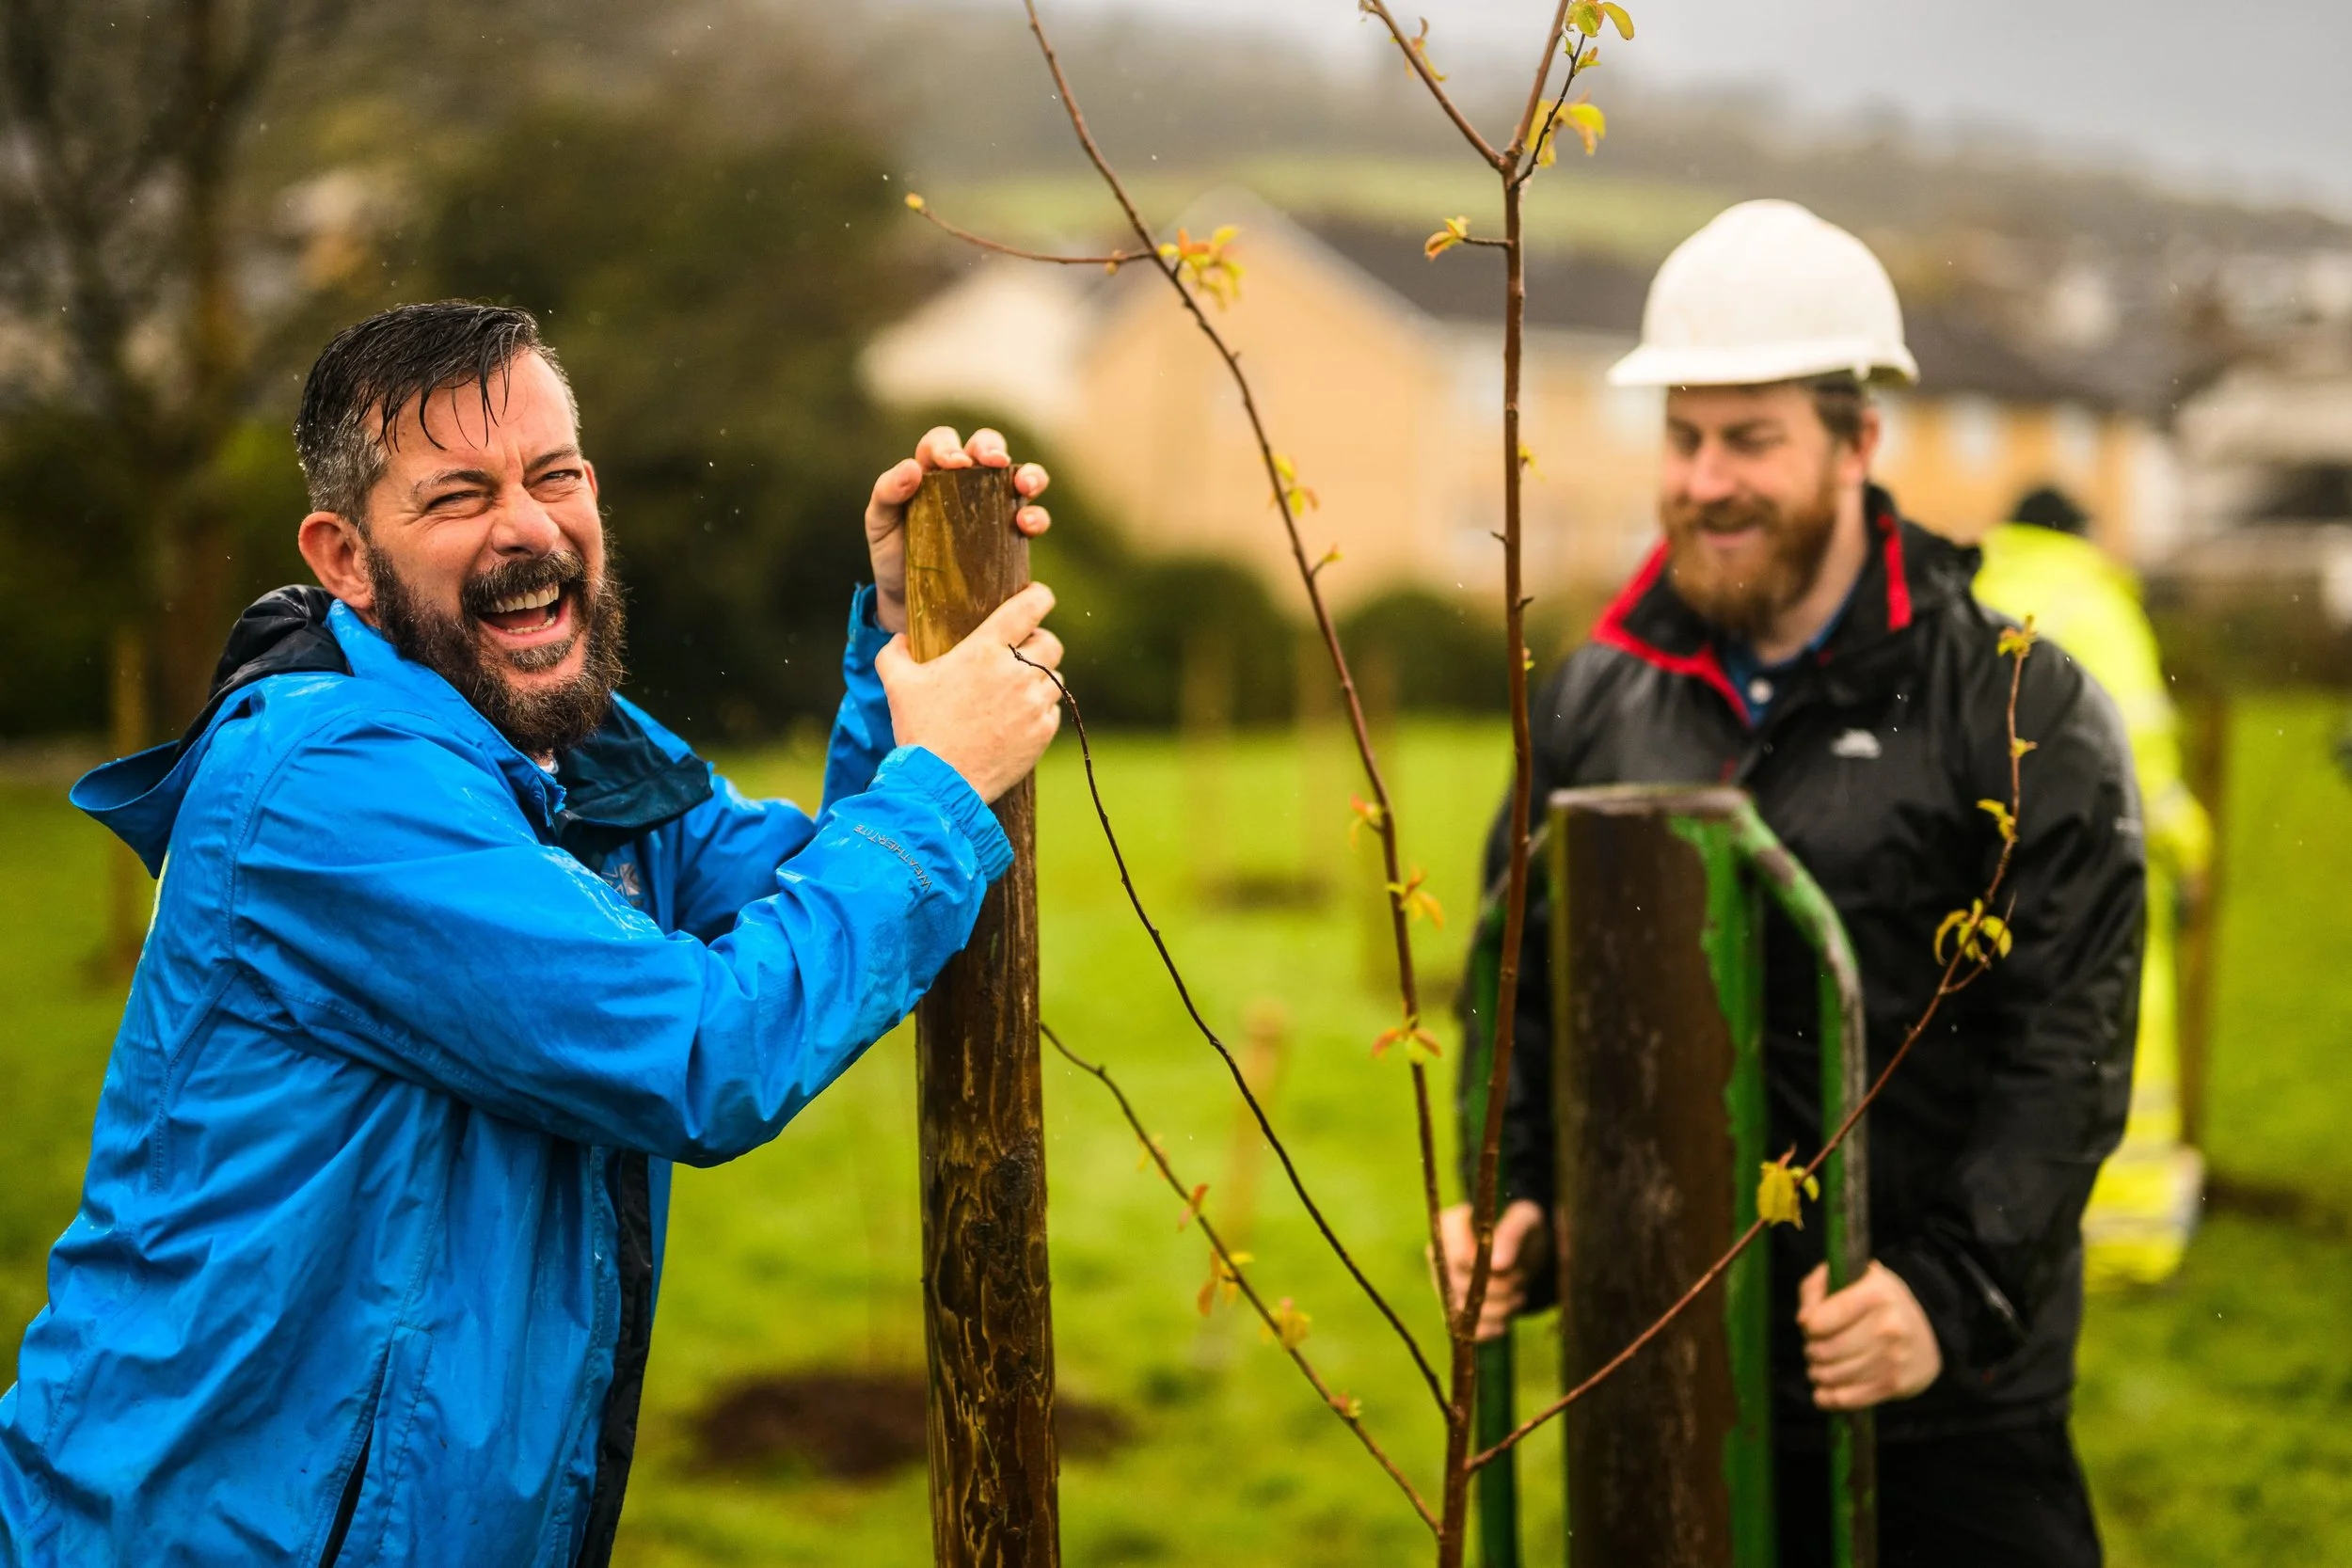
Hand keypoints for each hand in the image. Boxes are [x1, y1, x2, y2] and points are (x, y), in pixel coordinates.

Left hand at [865, 426, 1050, 635]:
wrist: (910, 603)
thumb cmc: (894, 555)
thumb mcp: (879, 524)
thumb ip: (886, 493)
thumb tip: (911, 468)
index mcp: (932, 471)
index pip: (943, 442)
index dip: (950, 446)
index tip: (955, 463)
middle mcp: (966, 481)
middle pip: (986, 446)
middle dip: (993, 448)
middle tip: (995, 462)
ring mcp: (993, 507)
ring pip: (1020, 475)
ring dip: (1030, 474)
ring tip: (1025, 487)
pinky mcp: (1011, 536)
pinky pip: (1034, 518)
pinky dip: (1037, 517)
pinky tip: (1026, 526)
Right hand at [876, 582, 1063, 804]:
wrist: (940, 783)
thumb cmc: (919, 729)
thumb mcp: (896, 684)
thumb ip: (895, 653)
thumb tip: (901, 639)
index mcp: (985, 649)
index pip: (1030, 606)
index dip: (1040, 596)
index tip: (1040, 597)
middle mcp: (1017, 672)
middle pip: (1051, 642)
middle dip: (1038, 645)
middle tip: (1020, 655)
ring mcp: (1034, 703)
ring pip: (1055, 678)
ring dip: (1040, 680)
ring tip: (1015, 692)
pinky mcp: (1043, 732)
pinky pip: (1053, 710)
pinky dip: (1040, 712)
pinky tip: (1017, 720)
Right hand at [1435, 1199, 1549, 1341]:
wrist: (1523, 1250)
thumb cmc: (1522, 1228)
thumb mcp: (1524, 1222)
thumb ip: (1511, 1236)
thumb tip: (1499, 1264)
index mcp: (1448, 1227)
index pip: (1458, 1257)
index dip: (1484, 1267)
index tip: (1507, 1264)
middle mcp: (1438, 1257)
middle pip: (1467, 1286)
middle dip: (1502, 1286)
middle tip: (1520, 1275)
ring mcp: (1443, 1287)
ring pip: (1471, 1312)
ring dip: (1503, 1307)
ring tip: (1517, 1291)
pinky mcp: (1452, 1312)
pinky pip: (1472, 1331)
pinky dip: (1495, 1326)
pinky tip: (1506, 1318)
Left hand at [1797, 1261, 1941, 1409]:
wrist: (1925, 1335)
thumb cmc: (1876, 1301)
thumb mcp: (1848, 1278)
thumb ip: (1815, 1289)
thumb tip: (1803, 1322)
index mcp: (1875, 1294)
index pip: (1820, 1321)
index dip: (1809, 1328)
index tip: (1812, 1327)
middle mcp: (1888, 1327)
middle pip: (1824, 1351)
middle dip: (1810, 1351)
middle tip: (1814, 1349)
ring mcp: (1894, 1358)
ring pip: (1832, 1376)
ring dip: (1817, 1374)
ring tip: (1819, 1366)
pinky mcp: (1894, 1385)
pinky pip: (1846, 1399)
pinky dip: (1826, 1398)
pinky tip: (1823, 1391)